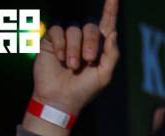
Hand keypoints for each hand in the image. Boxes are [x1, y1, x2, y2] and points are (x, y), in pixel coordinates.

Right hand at [33, 0, 119, 118]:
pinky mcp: (51, 39)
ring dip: (73, 48)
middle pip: (90, 25)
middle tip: (88, 60)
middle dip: (90, 42)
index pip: (107, 23)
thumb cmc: (85, 89)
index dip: (111, 8)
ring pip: (73, 28)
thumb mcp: (104, 74)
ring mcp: (67, 37)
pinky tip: (59, 58)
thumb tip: (113, 33)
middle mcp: (84, 38)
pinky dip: (60, 44)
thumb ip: (111, 54)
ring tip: (72, 65)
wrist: (61, 98)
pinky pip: (56, 30)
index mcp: (100, 46)